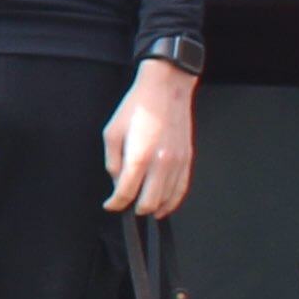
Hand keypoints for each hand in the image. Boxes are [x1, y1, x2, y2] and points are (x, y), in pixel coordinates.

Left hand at [101, 61, 198, 216]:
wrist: (166, 89)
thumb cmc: (137, 107)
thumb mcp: (112, 132)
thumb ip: (113, 162)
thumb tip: (117, 182)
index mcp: (139, 156)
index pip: (126, 193)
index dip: (115, 203)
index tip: (110, 204)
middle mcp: (161, 163)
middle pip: (148, 203)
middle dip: (134, 209)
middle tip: (125, 205)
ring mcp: (177, 163)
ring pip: (166, 200)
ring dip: (153, 207)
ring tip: (142, 206)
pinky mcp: (187, 160)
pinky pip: (181, 190)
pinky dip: (172, 202)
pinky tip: (163, 205)